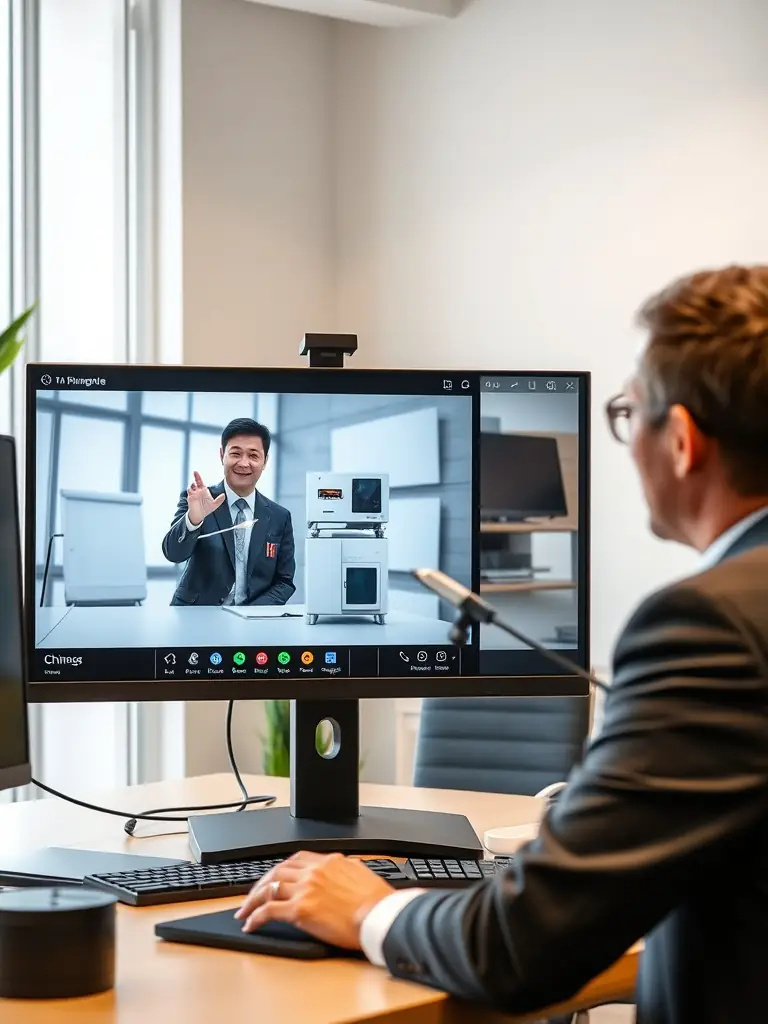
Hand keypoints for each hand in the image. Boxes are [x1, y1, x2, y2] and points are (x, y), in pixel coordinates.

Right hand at [186, 471, 224, 525]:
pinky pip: (189, 493)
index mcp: (203, 491)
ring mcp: (194, 494)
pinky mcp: (190, 498)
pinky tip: (192, 491)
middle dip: (196, 477)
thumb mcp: (214, 505)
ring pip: (192, 487)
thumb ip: (219, 500)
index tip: (197, 472)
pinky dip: (190, 490)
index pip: (201, 482)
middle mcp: (198, 491)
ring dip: (193, 485)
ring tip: (194, 484)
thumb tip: (224, 495)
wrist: (199, 515)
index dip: (199, 477)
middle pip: (196, 482)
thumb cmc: (206, 509)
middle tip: (195, 472)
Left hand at [234, 851, 394, 948]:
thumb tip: (346, 867)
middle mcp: (313, 871)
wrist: (379, 916)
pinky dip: (255, 917)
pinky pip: (268, 911)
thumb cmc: (376, 901)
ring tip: (245, 911)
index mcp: (329, 861)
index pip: (295, 860)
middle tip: (252, 895)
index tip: (274, 878)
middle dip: (261, 883)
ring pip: (268, 888)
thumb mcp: (362, 872)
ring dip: (252, 900)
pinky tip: (251, 924)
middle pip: (277, 871)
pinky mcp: (300, 910)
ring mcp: (305, 889)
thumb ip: (347, 867)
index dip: (280, 869)